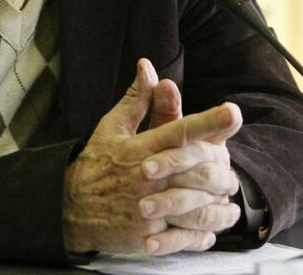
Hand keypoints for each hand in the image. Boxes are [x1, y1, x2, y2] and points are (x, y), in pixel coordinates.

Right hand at [62, 59, 242, 255]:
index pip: (178, 131)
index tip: (232, 112)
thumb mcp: (111, 128)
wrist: (69, 209)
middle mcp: (145, 178)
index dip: (207, 122)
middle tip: (231, 169)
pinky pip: (185, 236)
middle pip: (194, 170)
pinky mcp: (147, 235)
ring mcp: (147, 209)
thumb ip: (137, 99)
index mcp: (138, 149)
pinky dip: (204, 232)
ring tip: (229, 198)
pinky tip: (213, 225)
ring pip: (195, 206)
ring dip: (217, 202)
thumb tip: (148, 67)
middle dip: (220, 169)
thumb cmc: (95, 164)